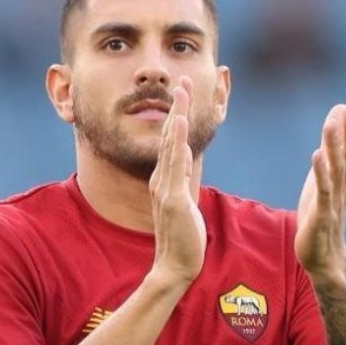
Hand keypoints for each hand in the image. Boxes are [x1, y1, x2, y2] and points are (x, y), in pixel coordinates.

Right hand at [148, 76, 206, 285]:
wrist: (176, 264)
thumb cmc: (182, 236)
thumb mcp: (182, 200)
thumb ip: (182, 179)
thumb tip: (184, 157)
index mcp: (163, 178)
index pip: (171, 140)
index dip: (177, 115)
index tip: (183, 92)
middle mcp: (161, 178)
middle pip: (169, 136)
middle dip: (177, 107)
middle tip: (182, 80)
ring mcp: (165, 188)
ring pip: (171, 145)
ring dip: (176, 117)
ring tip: (181, 93)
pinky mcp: (173, 199)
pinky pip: (175, 166)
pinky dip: (176, 142)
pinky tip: (179, 124)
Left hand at [295, 102, 345, 284]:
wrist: (324, 259)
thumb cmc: (321, 220)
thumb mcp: (324, 187)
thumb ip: (329, 163)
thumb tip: (333, 142)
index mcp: (343, 179)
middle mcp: (341, 186)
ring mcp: (332, 200)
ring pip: (335, 167)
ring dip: (334, 143)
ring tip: (332, 121)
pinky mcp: (321, 214)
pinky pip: (322, 190)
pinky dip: (320, 172)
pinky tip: (316, 155)